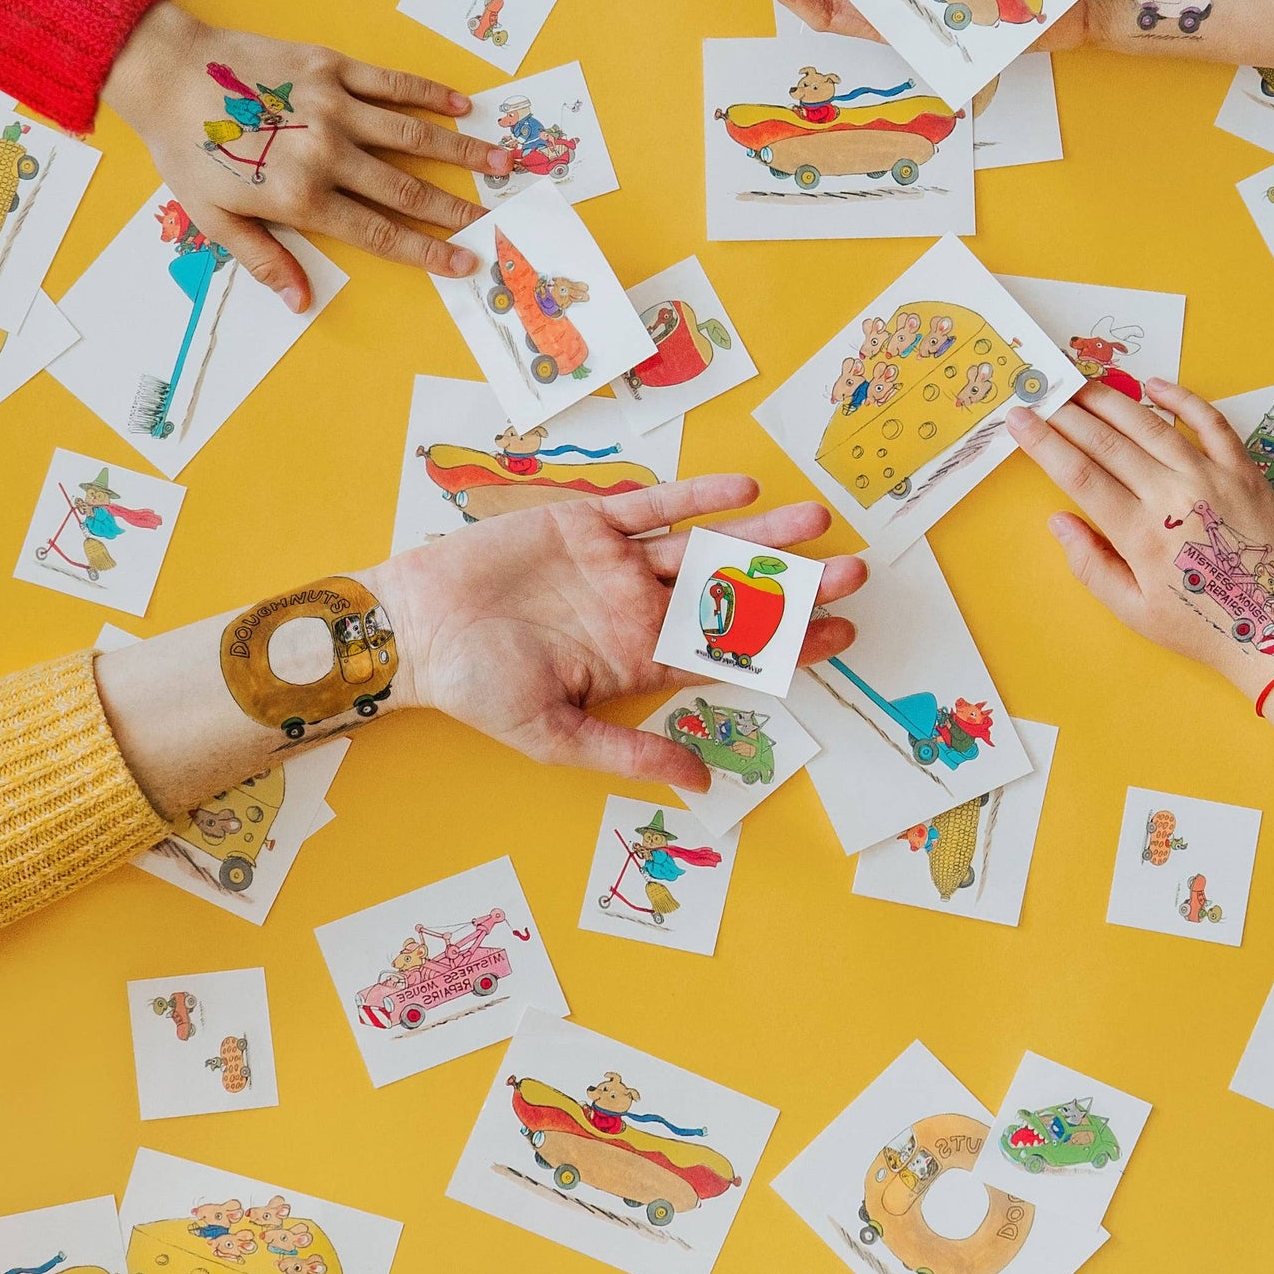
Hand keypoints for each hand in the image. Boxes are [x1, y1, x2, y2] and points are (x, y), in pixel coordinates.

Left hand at [104, 1, 513, 305]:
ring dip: (464, 151)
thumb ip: (263, 259)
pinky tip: (463, 107)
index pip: (379, 233)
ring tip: (506, 163)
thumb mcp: (213, 218)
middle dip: (458, 210)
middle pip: (408, 190)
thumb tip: (300, 301)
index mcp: (300, 197)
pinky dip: (430, 94)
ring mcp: (332, 106)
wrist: (167, 74)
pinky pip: (391, 82)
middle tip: (499, 222)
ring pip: (414, 135)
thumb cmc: (186, 150)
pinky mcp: (329, 67)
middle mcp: (325, 153)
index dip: (427, 252)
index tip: (465, 263)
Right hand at [377, 476, 866, 790]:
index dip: (788, 646)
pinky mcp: (589, 524)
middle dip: (794, 586)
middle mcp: (639, 608)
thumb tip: (702, 781)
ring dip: (758, 537)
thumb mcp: (554, 736)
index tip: (843, 638)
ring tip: (815, 526)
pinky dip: (695, 498)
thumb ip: (629, 750)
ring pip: (704, 546)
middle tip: (856, 574)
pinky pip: (653, 507)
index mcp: (639, 659)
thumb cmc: (476, 688)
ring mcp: (618, 564)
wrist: (417, 630)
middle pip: (733, 595)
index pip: (731, 652)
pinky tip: (742, 492)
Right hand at [1006, 379, 1273, 691]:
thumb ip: (1091, 565)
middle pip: (1106, 440)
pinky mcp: (1245, 471)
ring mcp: (1212, 477)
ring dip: (1110, 399)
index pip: (1077, 473)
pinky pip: (1209, 422)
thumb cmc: (1208, 627)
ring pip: (1149, 424)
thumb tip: (1058, 521)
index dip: (1042, 442)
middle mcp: (1173, 495)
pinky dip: (1181, 398)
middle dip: (1066, 412)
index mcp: (1140, 533)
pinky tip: (1154, 385)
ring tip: (1081, 384)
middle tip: (1042, 391)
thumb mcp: (1136, 612)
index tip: (1019, 419)